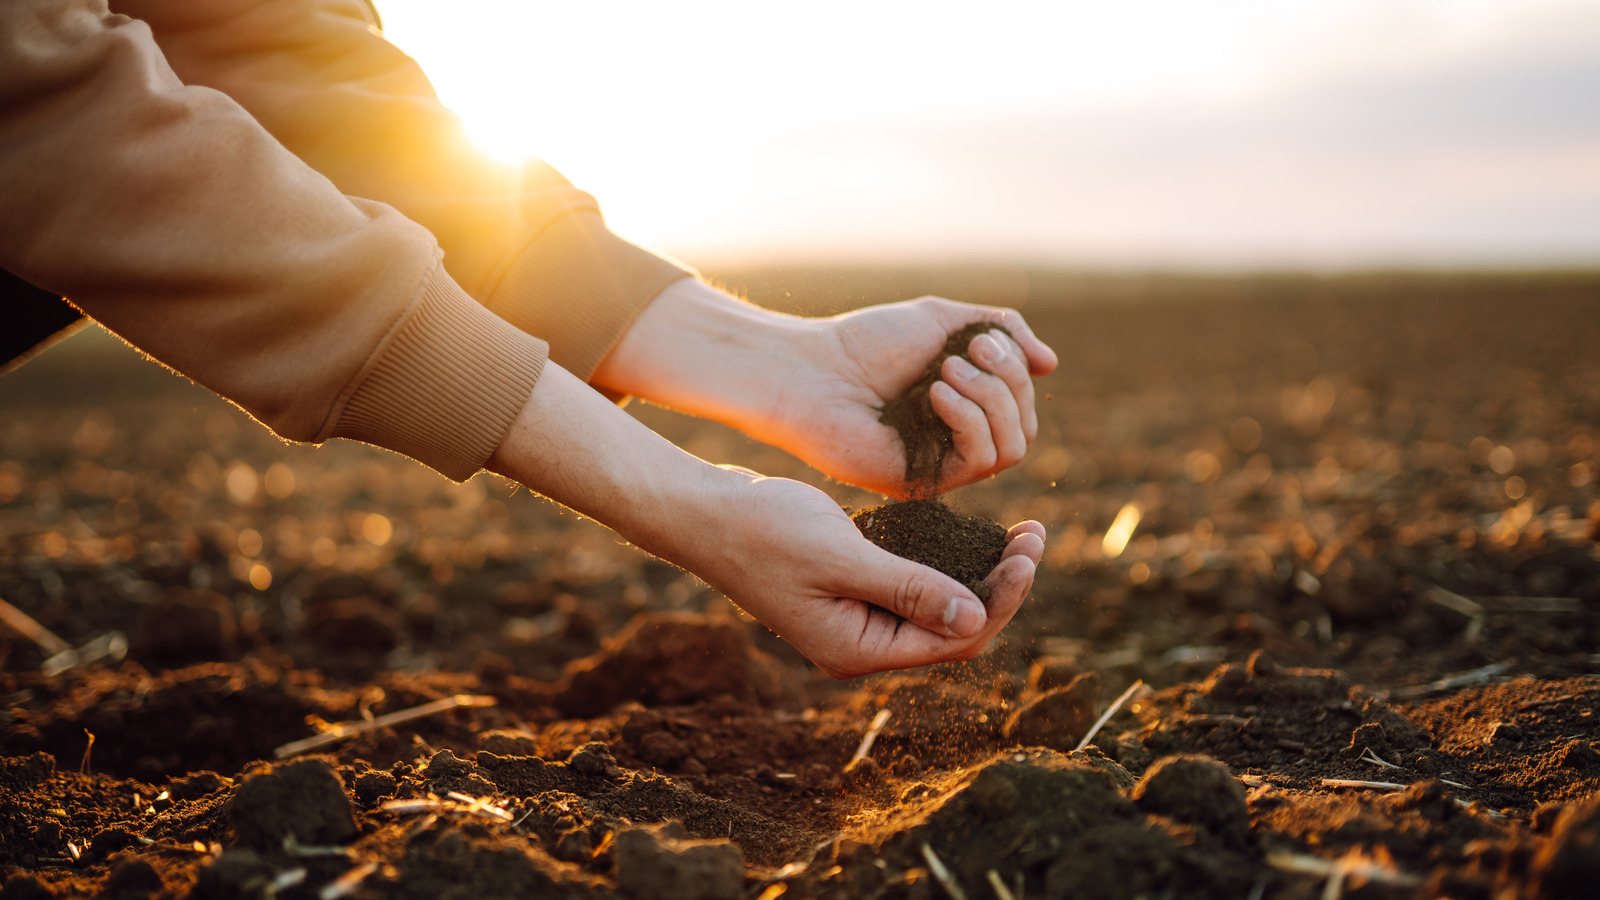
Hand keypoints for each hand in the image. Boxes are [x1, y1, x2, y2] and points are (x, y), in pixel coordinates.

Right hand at [681, 473, 1045, 676]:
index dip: (1001, 600)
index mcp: (859, 650)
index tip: (1028, 551)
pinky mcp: (852, 591)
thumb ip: (908, 588)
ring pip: (939, 607)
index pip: (955, 639)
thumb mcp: (841, 556)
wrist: (704, 513)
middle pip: (955, 629)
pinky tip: (972, 533)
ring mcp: (857, 619)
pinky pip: (914, 587)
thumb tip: (976, 617)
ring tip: (1020, 533)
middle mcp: (862, 645)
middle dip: (1001, 586)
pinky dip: (947, 563)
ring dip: (981, 573)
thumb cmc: (763, 531)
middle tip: (1035, 534)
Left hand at [772, 296, 1057, 495]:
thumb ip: (1002, 331)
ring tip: (946, 372)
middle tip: (966, 353)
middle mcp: (958, 441)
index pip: (1023, 403)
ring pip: (1013, 448)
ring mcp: (943, 465)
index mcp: (964, 407)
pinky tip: (936, 394)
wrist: (811, 370)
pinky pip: (981, 462)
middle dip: (1007, 382)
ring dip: (991, 400)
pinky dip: (970, 421)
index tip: (980, 339)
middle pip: (1025, 426)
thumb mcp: (945, 320)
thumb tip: (1050, 364)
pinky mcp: (925, 483)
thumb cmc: (867, 343)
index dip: (1015, 370)